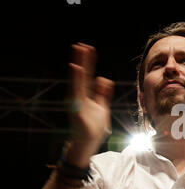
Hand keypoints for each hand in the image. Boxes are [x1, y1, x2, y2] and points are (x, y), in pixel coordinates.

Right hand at [65, 43, 113, 166]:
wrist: (88, 144)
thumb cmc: (94, 128)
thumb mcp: (102, 108)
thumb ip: (103, 94)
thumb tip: (105, 79)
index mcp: (87, 96)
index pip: (88, 75)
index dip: (89, 63)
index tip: (90, 49)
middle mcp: (81, 97)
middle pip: (82, 75)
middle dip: (83, 60)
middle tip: (81, 44)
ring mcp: (77, 102)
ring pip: (78, 80)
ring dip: (78, 65)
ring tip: (78, 51)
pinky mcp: (77, 108)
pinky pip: (77, 92)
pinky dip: (76, 79)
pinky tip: (76, 68)